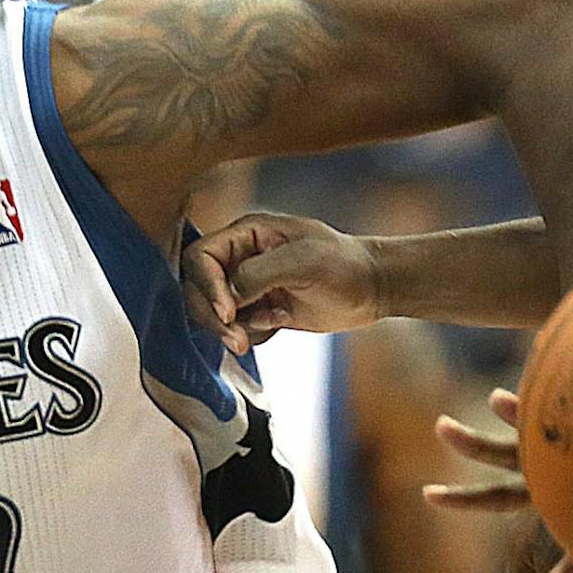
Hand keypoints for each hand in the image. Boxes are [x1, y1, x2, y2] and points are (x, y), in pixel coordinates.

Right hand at [182, 212, 382, 353]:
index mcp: (247, 234)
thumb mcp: (303, 261)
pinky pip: (237, 327)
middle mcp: (242, 258)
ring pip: (214, 312)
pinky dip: (250, 334)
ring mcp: (251, 285)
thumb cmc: (345, 265)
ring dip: (231, 330)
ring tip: (265, 330)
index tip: (228, 313)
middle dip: (213, 316)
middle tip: (236, 339)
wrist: (374, 288)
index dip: (207, 287)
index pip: (201, 258)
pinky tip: (280, 323)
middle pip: (199, 288)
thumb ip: (258, 274)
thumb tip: (227, 297)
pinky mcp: (261, 309)